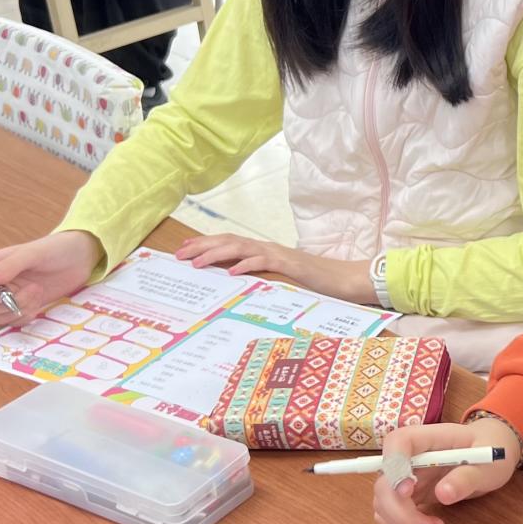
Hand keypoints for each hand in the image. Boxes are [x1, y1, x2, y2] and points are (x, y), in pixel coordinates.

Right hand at [0, 230, 100, 325]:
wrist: (81, 258)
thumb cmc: (56, 248)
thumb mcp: (33, 254)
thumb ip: (10, 266)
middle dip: (4, 304)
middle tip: (30, 289)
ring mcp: (8, 296)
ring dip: (18, 309)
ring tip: (37, 291)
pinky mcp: (22, 306)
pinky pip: (13, 321)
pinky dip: (25, 316)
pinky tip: (39, 303)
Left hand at [176, 234, 370, 302]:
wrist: (342, 279)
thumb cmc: (312, 281)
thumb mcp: (280, 279)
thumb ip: (260, 277)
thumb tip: (236, 282)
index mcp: (263, 251)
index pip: (229, 242)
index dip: (205, 244)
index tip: (183, 250)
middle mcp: (267, 248)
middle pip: (228, 241)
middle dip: (202, 246)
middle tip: (179, 255)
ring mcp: (277, 253)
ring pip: (241, 248)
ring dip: (217, 254)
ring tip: (197, 262)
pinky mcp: (289, 263)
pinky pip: (263, 261)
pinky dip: (246, 264)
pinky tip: (232, 271)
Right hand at [371, 416, 521, 523]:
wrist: (490, 454)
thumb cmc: (489, 452)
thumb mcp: (488, 465)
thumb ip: (467, 478)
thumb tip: (443, 494)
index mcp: (428, 437)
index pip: (398, 442)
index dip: (395, 466)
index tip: (408, 490)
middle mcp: (409, 456)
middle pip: (384, 480)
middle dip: (399, 510)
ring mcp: (405, 476)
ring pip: (382, 501)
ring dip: (400, 522)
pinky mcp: (407, 495)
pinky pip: (389, 512)